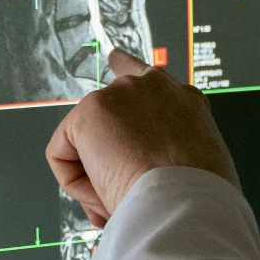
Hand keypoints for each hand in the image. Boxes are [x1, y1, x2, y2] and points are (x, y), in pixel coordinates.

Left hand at [47, 49, 238, 226]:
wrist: (186, 201)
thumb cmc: (196, 196)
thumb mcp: (195, 165)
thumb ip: (167, 152)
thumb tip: (128, 174)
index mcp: (185, 100)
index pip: (149, 78)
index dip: (127, 69)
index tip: (115, 58)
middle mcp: (152, 86)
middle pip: (106, 103)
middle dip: (103, 151)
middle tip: (123, 187)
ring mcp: (118, 94)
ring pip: (86, 145)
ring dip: (98, 179)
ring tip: (127, 196)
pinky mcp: (89, 112)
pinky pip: (62, 157)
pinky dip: (77, 185)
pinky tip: (104, 193)